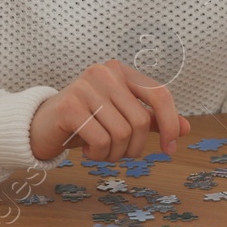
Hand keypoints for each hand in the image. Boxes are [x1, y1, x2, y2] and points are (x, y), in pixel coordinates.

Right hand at [29, 59, 191, 161]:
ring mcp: (86, 86)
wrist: (41, 126)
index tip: (170, 149)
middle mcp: (106, 73)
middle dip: (135, 147)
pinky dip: (98, 154)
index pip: (160, 94)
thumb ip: (153, 121)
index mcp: (122, 71)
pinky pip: (101, 140)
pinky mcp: (70, 106)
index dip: (171, 123)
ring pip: (122, 133)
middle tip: (120, 154)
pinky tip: (88, 151)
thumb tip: (185, 129)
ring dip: (115, 154)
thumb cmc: (86, 121)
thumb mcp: (122, 118)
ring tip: (102, 152)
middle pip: (141, 121)